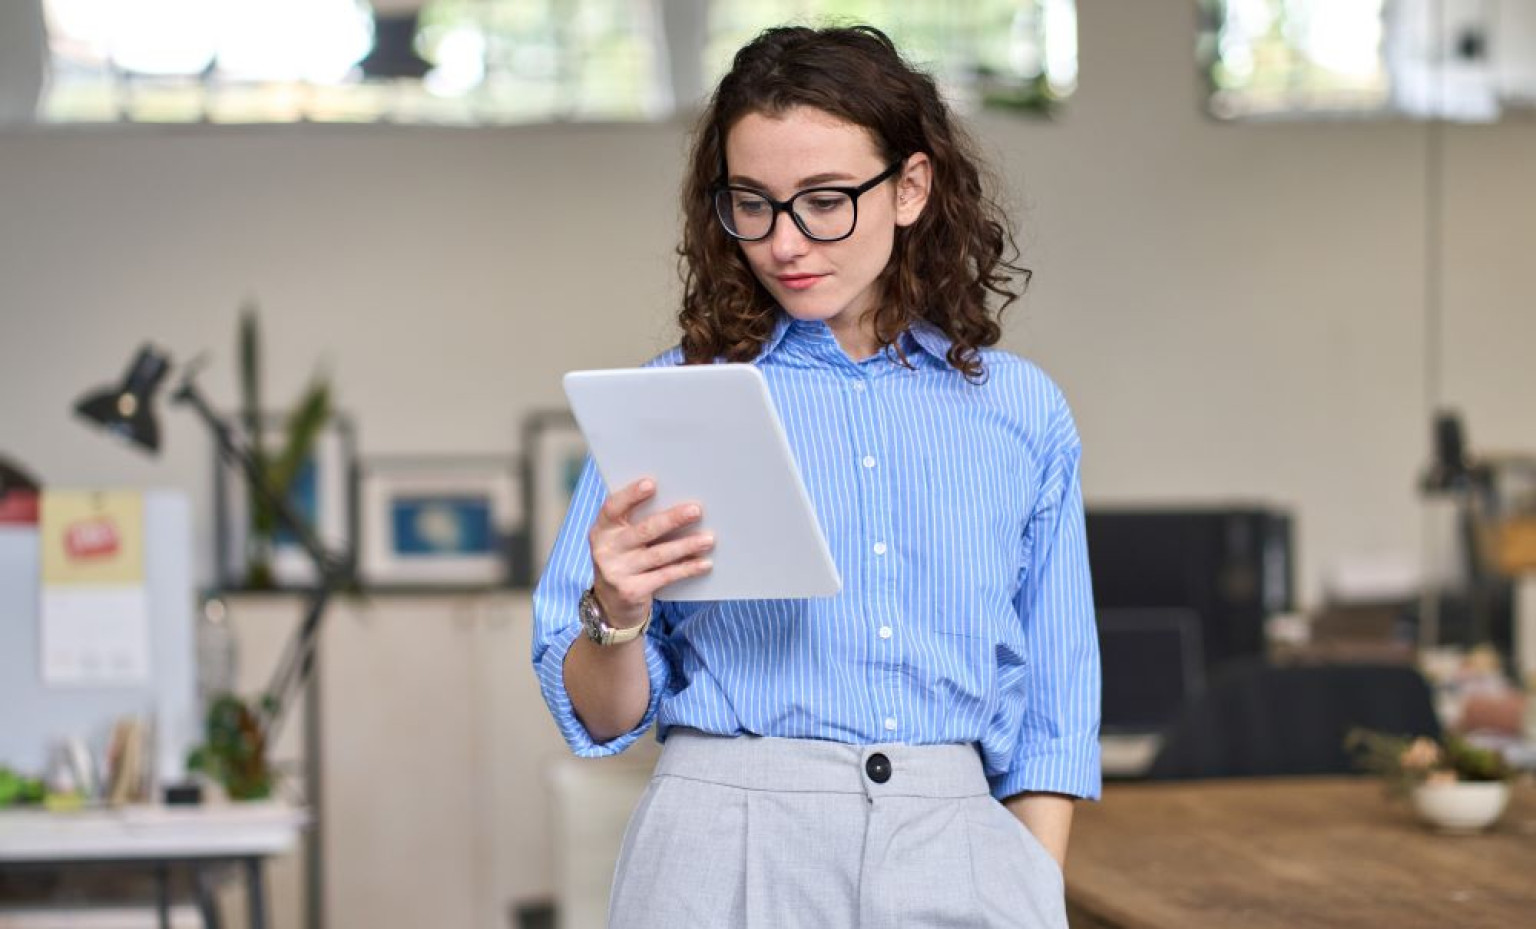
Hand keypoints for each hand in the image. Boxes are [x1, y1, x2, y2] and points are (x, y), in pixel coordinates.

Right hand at [588, 478, 713, 629]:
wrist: (612, 605)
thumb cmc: (624, 560)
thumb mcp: (621, 540)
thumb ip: (636, 522)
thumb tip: (678, 504)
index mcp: (602, 530)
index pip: (613, 508)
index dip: (631, 495)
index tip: (651, 483)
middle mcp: (606, 550)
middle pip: (643, 530)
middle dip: (672, 519)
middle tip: (696, 510)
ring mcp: (617, 572)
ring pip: (658, 554)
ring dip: (686, 545)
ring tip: (708, 539)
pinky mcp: (631, 591)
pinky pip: (665, 576)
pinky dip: (687, 568)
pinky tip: (704, 563)